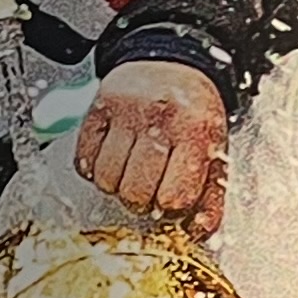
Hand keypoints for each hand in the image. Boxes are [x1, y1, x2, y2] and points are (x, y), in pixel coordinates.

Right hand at [74, 59, 230, 224]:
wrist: (175, 64)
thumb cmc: (194, 117)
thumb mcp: (214, 153)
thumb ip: (211, 197)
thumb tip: (200, 232)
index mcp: (195, 133)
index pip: (174, 197)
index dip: (171, 207)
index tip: (172, 197)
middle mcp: (159, 119)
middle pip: (136, 193)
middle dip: (141, 200)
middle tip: (150, 185)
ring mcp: (126, 112)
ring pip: (107, 180)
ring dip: (117, 185)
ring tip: (131, 170)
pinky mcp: (98, 107)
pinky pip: (84, 160)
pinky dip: (94, 169)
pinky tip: (113, 158)